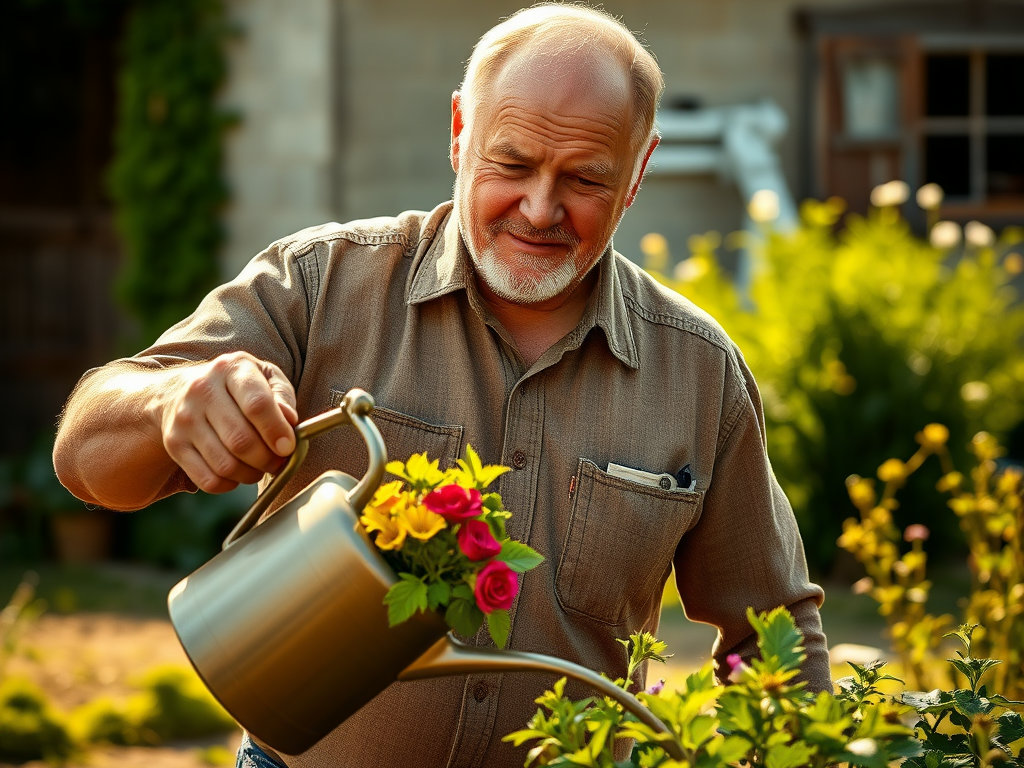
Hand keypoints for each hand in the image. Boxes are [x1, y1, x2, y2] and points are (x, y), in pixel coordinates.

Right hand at [158, 352, 298, 493]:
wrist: (181, 389)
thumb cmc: (238, 387)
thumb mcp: (266, 377)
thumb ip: (283, 396)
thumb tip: (289, 420)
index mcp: (231, 369)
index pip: (257, 404)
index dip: (276, 430)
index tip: (288, 447)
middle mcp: (202, 390)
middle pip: (241, 440)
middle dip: (267, 459)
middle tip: (278, 462)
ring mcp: (184, 418)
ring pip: (225, 465)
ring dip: (251, 474)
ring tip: (260, 467)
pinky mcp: (174, 443)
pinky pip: (208, 480)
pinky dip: (229, 485)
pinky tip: (237, 473)